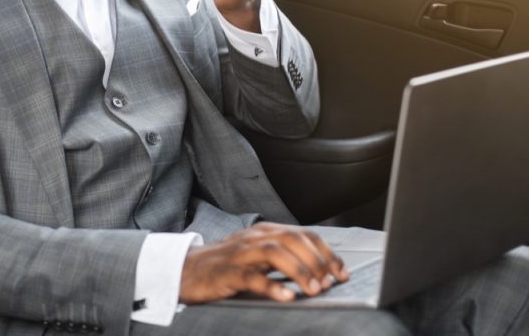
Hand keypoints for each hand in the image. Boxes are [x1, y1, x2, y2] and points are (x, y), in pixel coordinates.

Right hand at [178, 222, 349, 303]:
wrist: (186, 270)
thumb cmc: (226, 266)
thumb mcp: (257, 257)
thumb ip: (283, 259)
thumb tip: (320, 274)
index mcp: (265, 232)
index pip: (303, 235)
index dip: (326, 252)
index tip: (342, 272)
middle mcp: (255, 237)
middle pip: (292, 240)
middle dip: (316, 261)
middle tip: (330, 283)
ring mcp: (240, 253)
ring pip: (275, 252)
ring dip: (299, 271)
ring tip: (314, 290)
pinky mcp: (227, 272)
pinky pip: (252, 277)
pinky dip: (272, 286)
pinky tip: (286, 296)